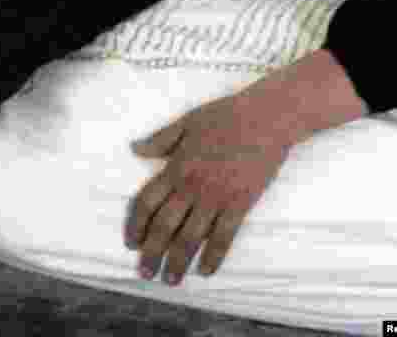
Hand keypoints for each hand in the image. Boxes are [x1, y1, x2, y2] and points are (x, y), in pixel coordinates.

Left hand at [125, 91, 288, 284]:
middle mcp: (192, 187)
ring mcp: (217, 197)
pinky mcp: (241, 204)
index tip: (131, 243)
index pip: (147, 202)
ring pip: (191, 236)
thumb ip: (160, 140)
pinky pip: (224, 236)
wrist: (266, 118)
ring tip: (171, 280)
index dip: (136, 225)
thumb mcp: (185, 122)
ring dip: (178, 261)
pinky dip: (214, 256)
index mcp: (176, 168)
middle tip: (145, 273)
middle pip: (164, 226)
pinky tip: (206, 271)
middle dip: (152, 252)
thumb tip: (134, 149)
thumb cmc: (224, 116)